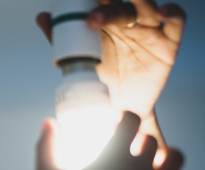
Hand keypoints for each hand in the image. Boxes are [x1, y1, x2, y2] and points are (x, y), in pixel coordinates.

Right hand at [36, 112, 182, 169]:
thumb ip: (47, 148)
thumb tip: (49, 123)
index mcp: (112, 160)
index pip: (133, 120)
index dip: (125, 119)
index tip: (117, 126)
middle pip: (152, 140)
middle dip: (138, 141)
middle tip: (126, 150)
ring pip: (174, 159)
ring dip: (162, 157)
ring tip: (147, 164)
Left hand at [37, 1, 186, 119]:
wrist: (118, 110)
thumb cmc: (101, 80)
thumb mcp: (78, 60)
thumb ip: (60, 38)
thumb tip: (42, 16)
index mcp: (107, 22)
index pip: (103, 1)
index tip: (79, 0)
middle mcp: (128, 22)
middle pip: (122, 3)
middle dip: (109, 4)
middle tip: (93, 16)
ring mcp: (149, 30)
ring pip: (146, 6)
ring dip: (135, 3)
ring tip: (120, 6)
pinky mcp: (168, 42)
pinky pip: (176, 20)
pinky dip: (171, 12)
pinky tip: (161, 13)